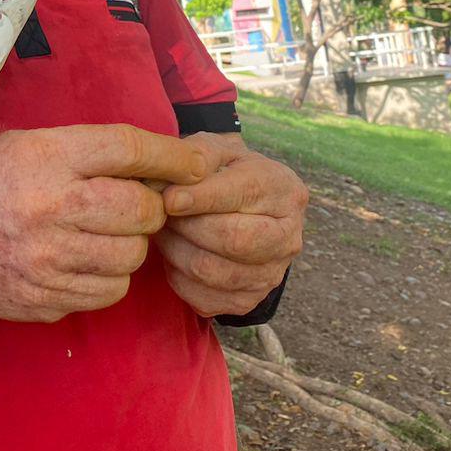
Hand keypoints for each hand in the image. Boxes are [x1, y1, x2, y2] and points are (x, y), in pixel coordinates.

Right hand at [0, 124, 208, 322]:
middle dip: (150, 210)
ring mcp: (47, 260)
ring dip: (130, 247)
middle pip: (140, 211)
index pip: (127, 149)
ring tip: (105, 235)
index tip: (195, 162)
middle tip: (135, 207)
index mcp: (47, 158)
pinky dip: (108, 278)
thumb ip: (89, 151)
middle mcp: (50, 207)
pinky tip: (85, 262)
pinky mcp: (45, 298)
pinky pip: (107, 292)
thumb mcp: (30, 145)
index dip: (169, 156)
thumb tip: (159, 165)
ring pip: (131, 258)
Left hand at [156, 133, 306, 317]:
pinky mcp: (248, 301)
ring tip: (166, 229)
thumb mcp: (217, 149)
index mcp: (284, 191)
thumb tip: (171, 189)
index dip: (201, 198)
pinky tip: (176, 252)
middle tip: (162, 213)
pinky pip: (202, 297)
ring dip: (176, 250)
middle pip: (233, 240)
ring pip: (212, 272)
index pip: (243, 196)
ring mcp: (271, 274)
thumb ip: (197, 156)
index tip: (168, 198)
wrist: (243, 210)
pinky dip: (178, 276)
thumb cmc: (224, 173)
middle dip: (187, 226)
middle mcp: (288, 237)